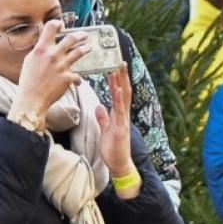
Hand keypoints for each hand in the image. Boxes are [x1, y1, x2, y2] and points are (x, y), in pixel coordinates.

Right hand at [13, 20, 86, 115]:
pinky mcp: (68, 77)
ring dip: (85, 49)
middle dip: (80, 35)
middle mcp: (53, 55)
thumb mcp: (29, 61)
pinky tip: (78, 81)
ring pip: (79, 52)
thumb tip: (44, 46)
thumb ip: (39, 52)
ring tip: (89, 47)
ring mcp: (62, 66)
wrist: (32, 99)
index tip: (61, 25)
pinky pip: (77, 76)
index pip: (50, 28)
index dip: (57, 24)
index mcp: (41, 49)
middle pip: (71, 39)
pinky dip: (78, 79)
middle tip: (84, 35)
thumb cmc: (28, 82)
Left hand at [97, 67, 135, 186]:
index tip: (114, 66)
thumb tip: (98, 106)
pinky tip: (117, 87)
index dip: (117, 79)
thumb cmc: (113, 149)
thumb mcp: (105, 130)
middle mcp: (123, 114)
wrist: (119, 164)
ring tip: (118, 67)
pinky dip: (118, 98)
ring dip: (121, 81)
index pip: (118, 92)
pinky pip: (120, 110)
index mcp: (118, 114)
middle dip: (121, 75)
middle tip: (118, 59)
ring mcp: (123, 120)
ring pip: (123, 96)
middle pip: (123, 90)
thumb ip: (103, 118)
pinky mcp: (120, 127)